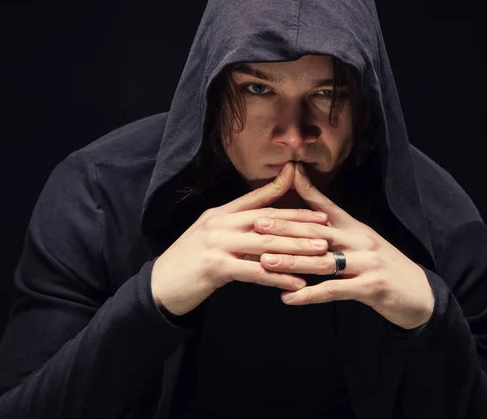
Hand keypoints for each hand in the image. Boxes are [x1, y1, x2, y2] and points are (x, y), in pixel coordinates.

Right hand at [151, 162, 329, 315]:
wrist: (159, 285)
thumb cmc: (188, 262)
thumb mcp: (210, 235)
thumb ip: (234, 225)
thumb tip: (263, 223)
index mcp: (220, 213)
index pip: (259, 202)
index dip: (289, 202)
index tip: (316, 207)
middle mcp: (219, 223)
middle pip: (269, 222)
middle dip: (301, 227)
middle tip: (328, 232)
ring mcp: (216, 243)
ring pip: (267, 246)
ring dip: (298, 252)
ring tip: (322, 257)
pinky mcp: (214, 267)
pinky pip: (254, 272)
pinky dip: (279, 278)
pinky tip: (297, 283)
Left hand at [256, 162, 434, 329]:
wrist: (419, 292)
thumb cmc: (382, 265)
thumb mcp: (360, 241)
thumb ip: (336, 228)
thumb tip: (308, 215)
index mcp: (355, 227)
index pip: (324, 207)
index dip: (302, 194)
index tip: (278, 185)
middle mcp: (360, 240)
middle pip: (316, 232)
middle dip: (285, 229)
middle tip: (257, 226)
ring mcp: (366, 263)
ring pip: (322, 260)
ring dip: (291, 262)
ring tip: (264, 263)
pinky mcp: (371, 287)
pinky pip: (334, 290)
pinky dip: (309, 294)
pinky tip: (288, 298)